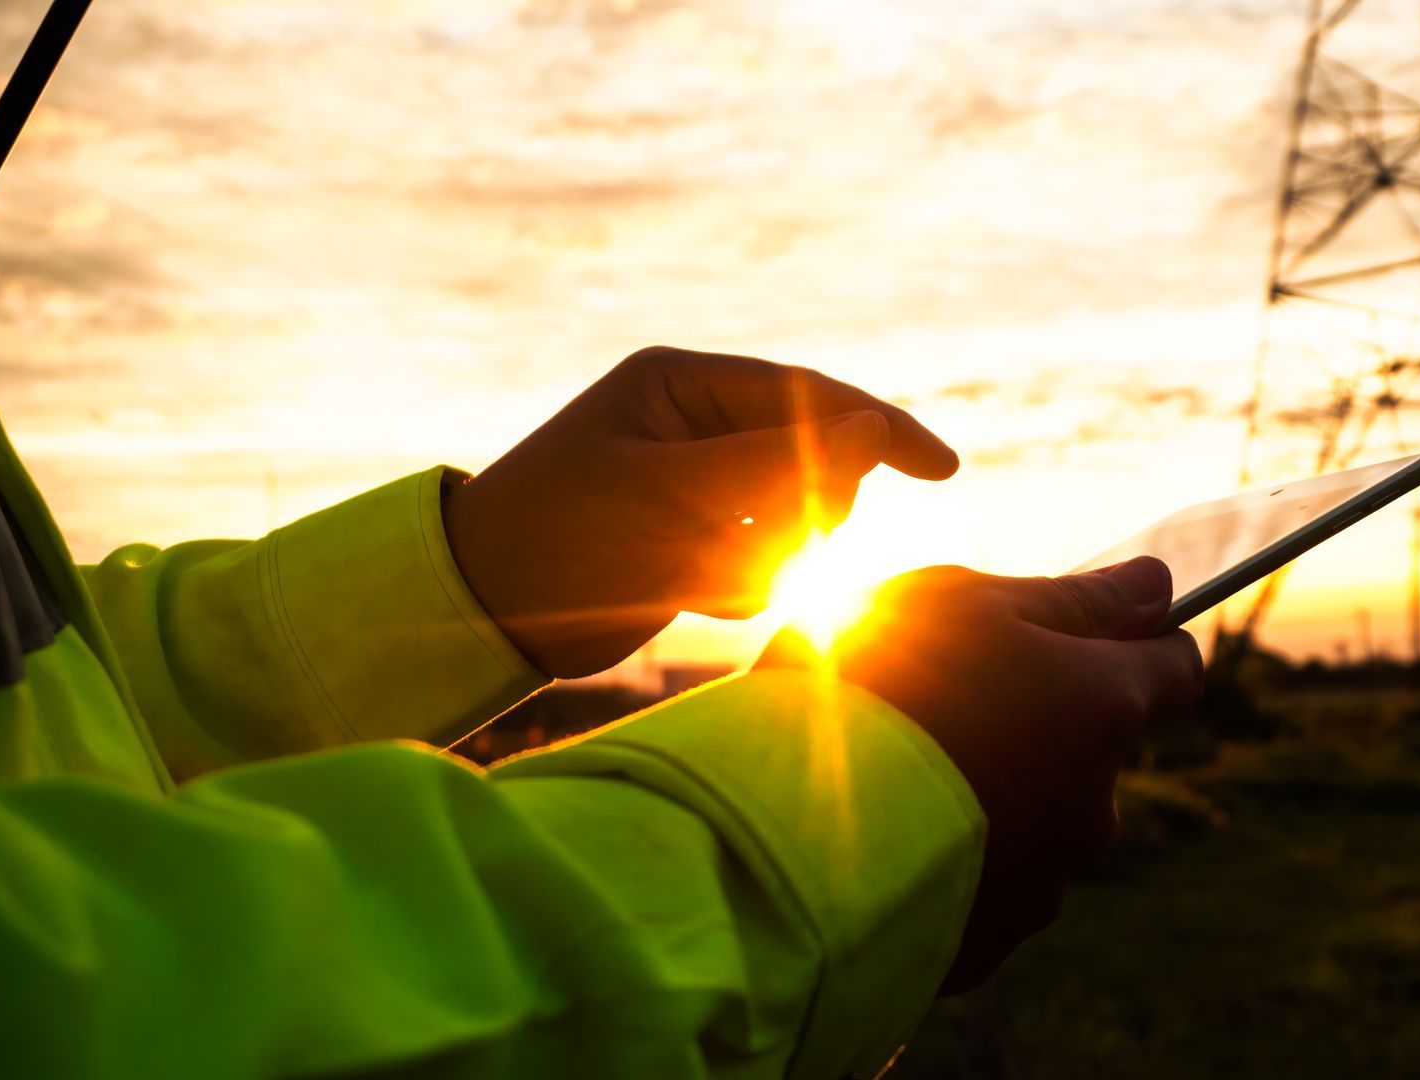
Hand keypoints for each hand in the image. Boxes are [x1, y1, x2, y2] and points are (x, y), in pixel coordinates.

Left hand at [442, 346, 958, 677]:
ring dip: (765, 554)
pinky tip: (688, 592)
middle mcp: (694, 426)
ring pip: (789, 520)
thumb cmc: (558, 533)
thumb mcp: (671, 492)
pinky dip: (739, 582)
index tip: (942, 470)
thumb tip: (878, 429)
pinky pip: (757, 562)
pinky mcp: (688, 542)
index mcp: (682, 384)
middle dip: (805, 508)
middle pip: (812, 459)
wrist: (477, 612)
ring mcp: (694, 487)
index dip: (880, 430)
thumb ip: (778, 461)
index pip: (809, 395)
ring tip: (703, 570)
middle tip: (779, 540)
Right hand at [755, 556, 1203, 992]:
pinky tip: (883, 837)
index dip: (1139, 642)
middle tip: (943, 698)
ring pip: (1040, 822)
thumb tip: (1155, 585)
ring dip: (993, 795)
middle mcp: (1096, 803)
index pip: (1177, 669)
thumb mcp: (964, 604)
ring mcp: (1046, 883)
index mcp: (1103, 706)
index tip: (1086, 632)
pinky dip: (952, 860)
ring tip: (896, 775)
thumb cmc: (873, 687)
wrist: (783, 832)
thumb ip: (1073, 598)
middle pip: (1096, 750)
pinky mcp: (990, 944)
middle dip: (1043, 722)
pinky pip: (985, 888)